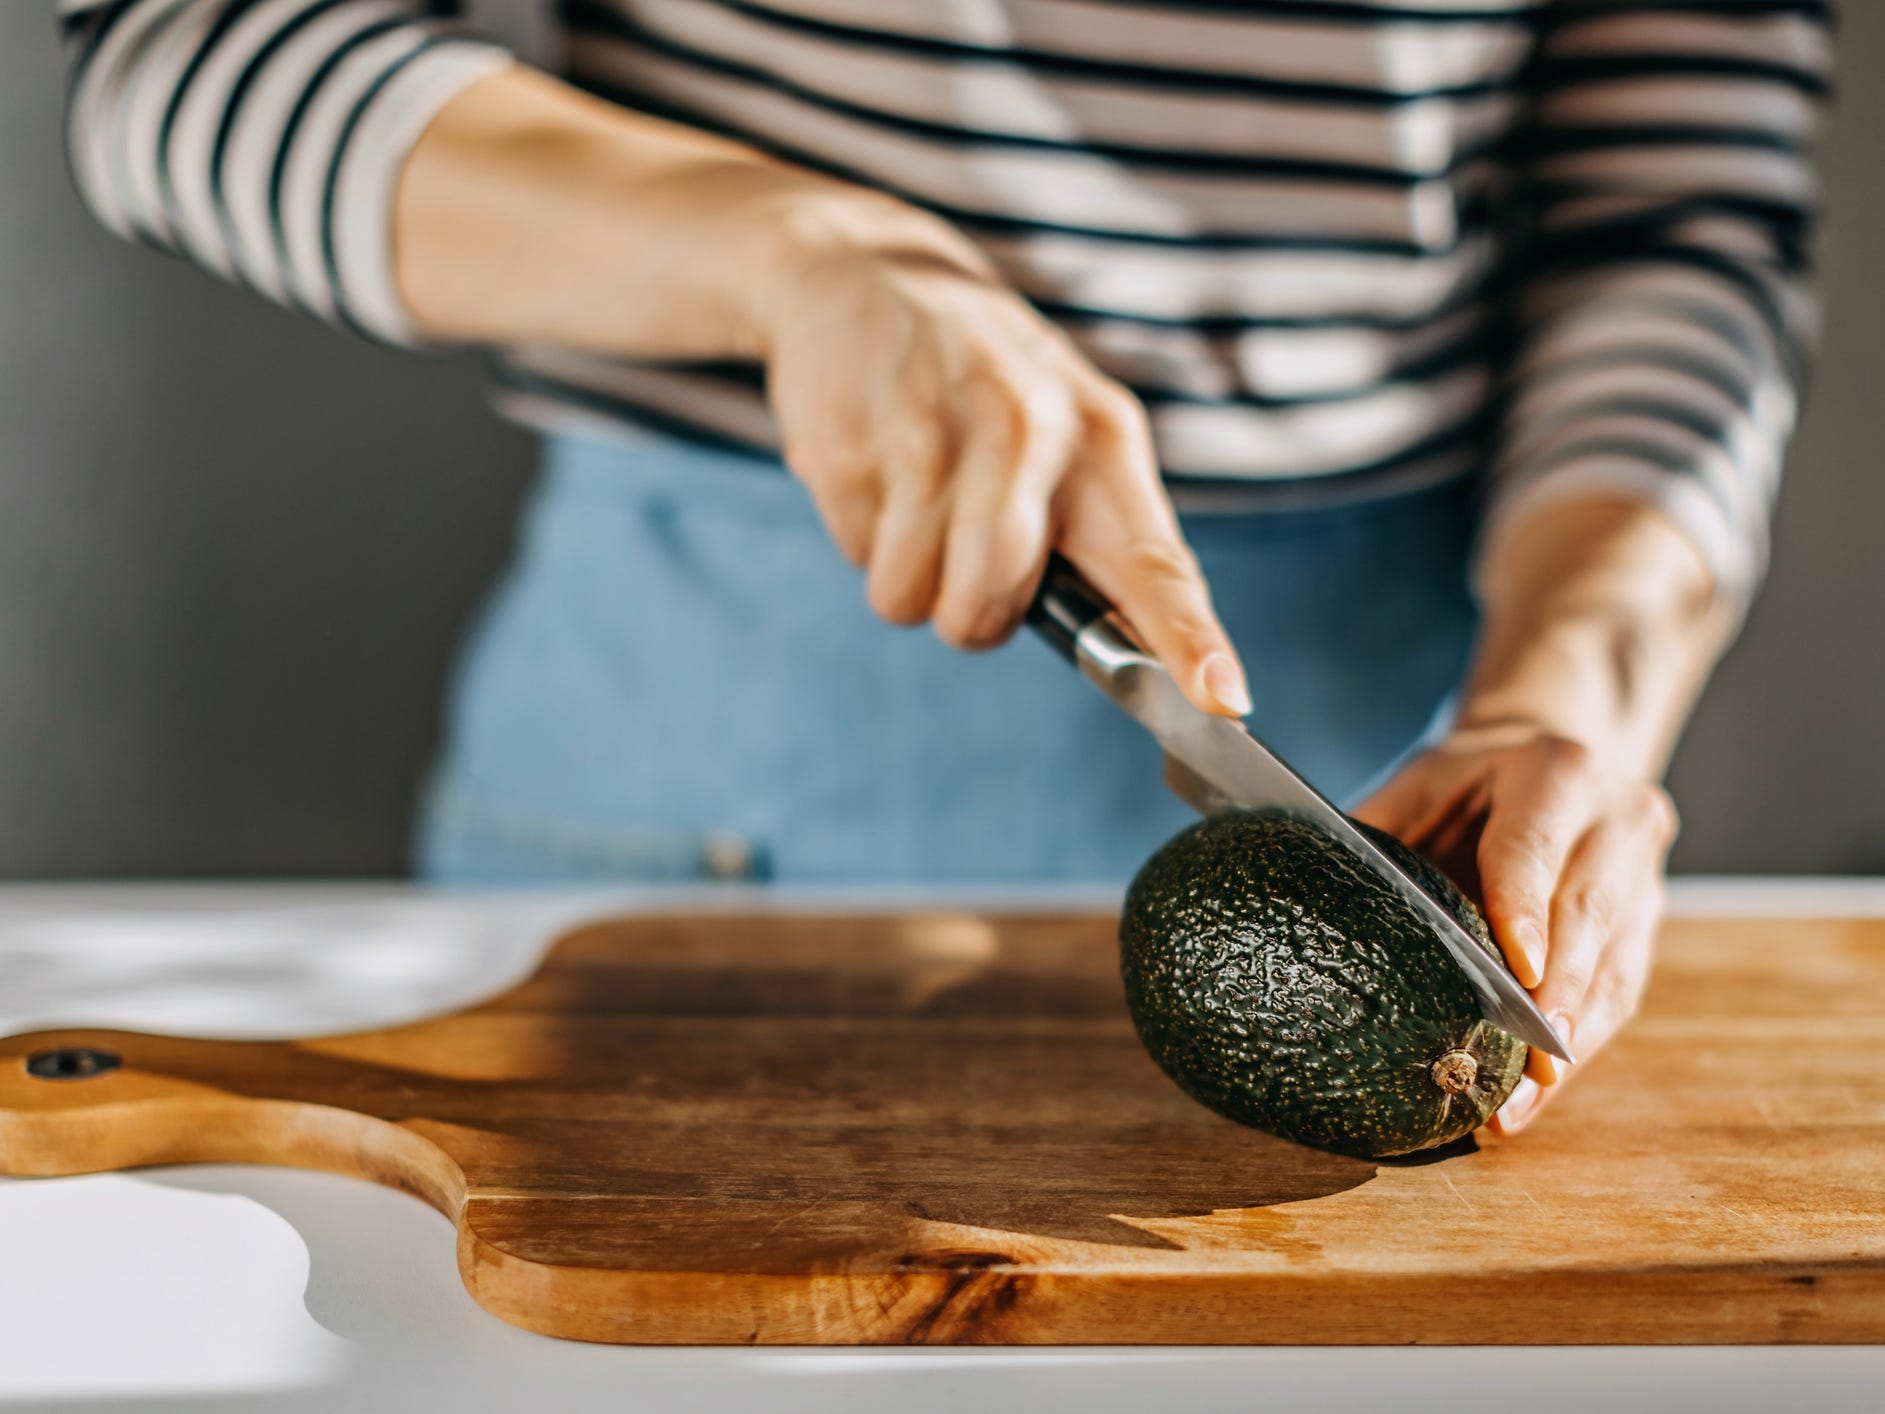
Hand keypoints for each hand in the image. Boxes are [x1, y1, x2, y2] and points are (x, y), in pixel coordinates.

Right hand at [758, 193, 1249, 716]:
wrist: (866, 275)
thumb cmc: (984, 385)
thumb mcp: (1066, 429)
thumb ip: (1099, 533)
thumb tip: (1133, 660)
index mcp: (1101, 437)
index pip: (1154, 559)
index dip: (1188, 638)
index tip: (1223, 700)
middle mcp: (1026, 430)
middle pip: (989, 610)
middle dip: (968, 612)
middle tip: (964, 550)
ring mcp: (931, 433)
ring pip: (910, 598)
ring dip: (907, 576)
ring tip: (916, 495)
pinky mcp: (849, 441)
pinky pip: (856, 553)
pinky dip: (861, 531)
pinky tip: (877, 464)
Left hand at [1353, 722, 1678, 1135]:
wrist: (1548, 759)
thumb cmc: (1465, 782)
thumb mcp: (1419, 783)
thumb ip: (1382, 830)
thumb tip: (1308, 889)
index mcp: (1557, 773)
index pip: (1534, 850)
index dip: (1525, 912)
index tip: (1520, 974)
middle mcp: (1617, 822)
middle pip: (1586, 917)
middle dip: (1554, 998)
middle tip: (1525, 1066)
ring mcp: (1643, 877)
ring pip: (1611, 968)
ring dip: (1569, 1045)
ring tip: (1519, 1107)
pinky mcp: (1645, 925)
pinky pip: (1618, 993)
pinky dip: (1578, 1048)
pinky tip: (1538, 1094)